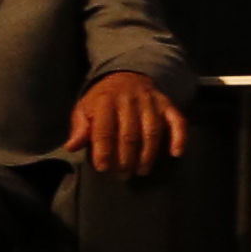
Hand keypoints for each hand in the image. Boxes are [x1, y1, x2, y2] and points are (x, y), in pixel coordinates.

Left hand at [65, 71, 188, 178]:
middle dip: (126, 158)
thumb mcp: (84, 108)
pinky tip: (176, 154)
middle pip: (129, 134)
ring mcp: (151, 102)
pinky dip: (179, 137)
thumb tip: (71, 147)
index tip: (103, 168)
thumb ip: (80, 128)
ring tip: (141, 171)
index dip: (103, 151)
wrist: (128, 75)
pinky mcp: (167, 104)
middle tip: (122, 175)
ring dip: (148, 154)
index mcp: (105, 101)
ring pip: (152, 131)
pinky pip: (177, 121)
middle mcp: (130, 100)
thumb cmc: (103, 99)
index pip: (104, 129)